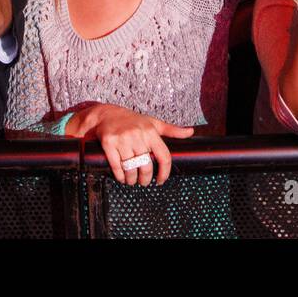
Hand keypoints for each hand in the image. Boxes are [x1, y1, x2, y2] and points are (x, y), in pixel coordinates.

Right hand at [67, 103, 193, 185]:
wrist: (107, 114)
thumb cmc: (132, 120)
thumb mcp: (153, 123)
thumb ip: (172, 130)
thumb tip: (190, 132)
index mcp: (151, 132)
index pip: (164, 156)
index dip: (164, 172)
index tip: (161, 180)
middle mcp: (138, 135)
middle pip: (146, 166)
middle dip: (145, 179)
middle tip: (144, 182)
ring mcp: (123, 139)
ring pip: (131, 168)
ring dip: (132, 179)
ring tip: (132, 181)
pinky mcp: (109, 143)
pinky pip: (116, 166)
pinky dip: (120, 176)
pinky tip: (122, 177)